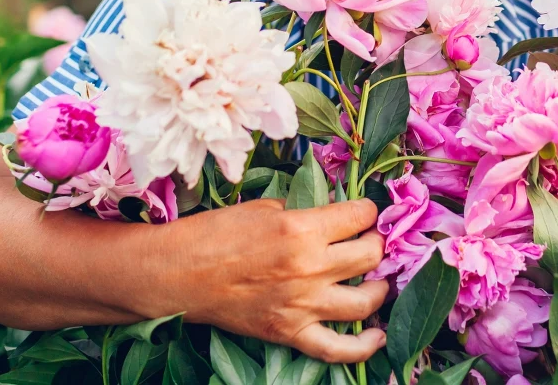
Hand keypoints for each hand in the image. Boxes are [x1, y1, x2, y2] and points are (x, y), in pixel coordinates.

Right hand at [157, 197, 386, 362]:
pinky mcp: (289, 333)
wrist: (179, 274)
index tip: (365, 211)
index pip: (359, 216)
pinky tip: (377, 337)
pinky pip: (337, 349)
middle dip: (376, 243)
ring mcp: (302, 305)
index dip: (367, 210)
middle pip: (369, 255)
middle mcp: (310, 267)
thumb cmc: (215, 234)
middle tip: (369, 240)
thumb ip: (303, 211)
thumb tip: (332, 214)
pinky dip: (363, 347)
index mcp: (302, 229)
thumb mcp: (264, 208)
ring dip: (378, 288)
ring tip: (376, 280)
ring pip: (365, 301)